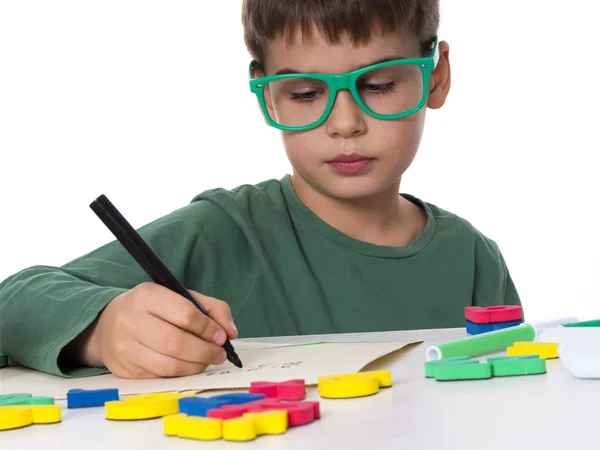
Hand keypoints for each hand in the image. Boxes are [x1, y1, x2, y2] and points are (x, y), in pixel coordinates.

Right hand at [69, 282, 237, 377]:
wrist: (106, 324)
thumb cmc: (151, 309)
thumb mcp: (178, 296)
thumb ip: (210, 308)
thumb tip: (230, 331)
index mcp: (147, 295)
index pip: (185, 313)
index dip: (208, 328)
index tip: (222, 336)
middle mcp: (132, 320)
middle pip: (177, 343)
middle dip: (205, 351)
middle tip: (219, 353)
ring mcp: (125, 347)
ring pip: (169, 364)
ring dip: (196, 366)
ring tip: (208, 360)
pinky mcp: (125, 369)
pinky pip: (161, 376)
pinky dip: (181, 373)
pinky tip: (189, 366)